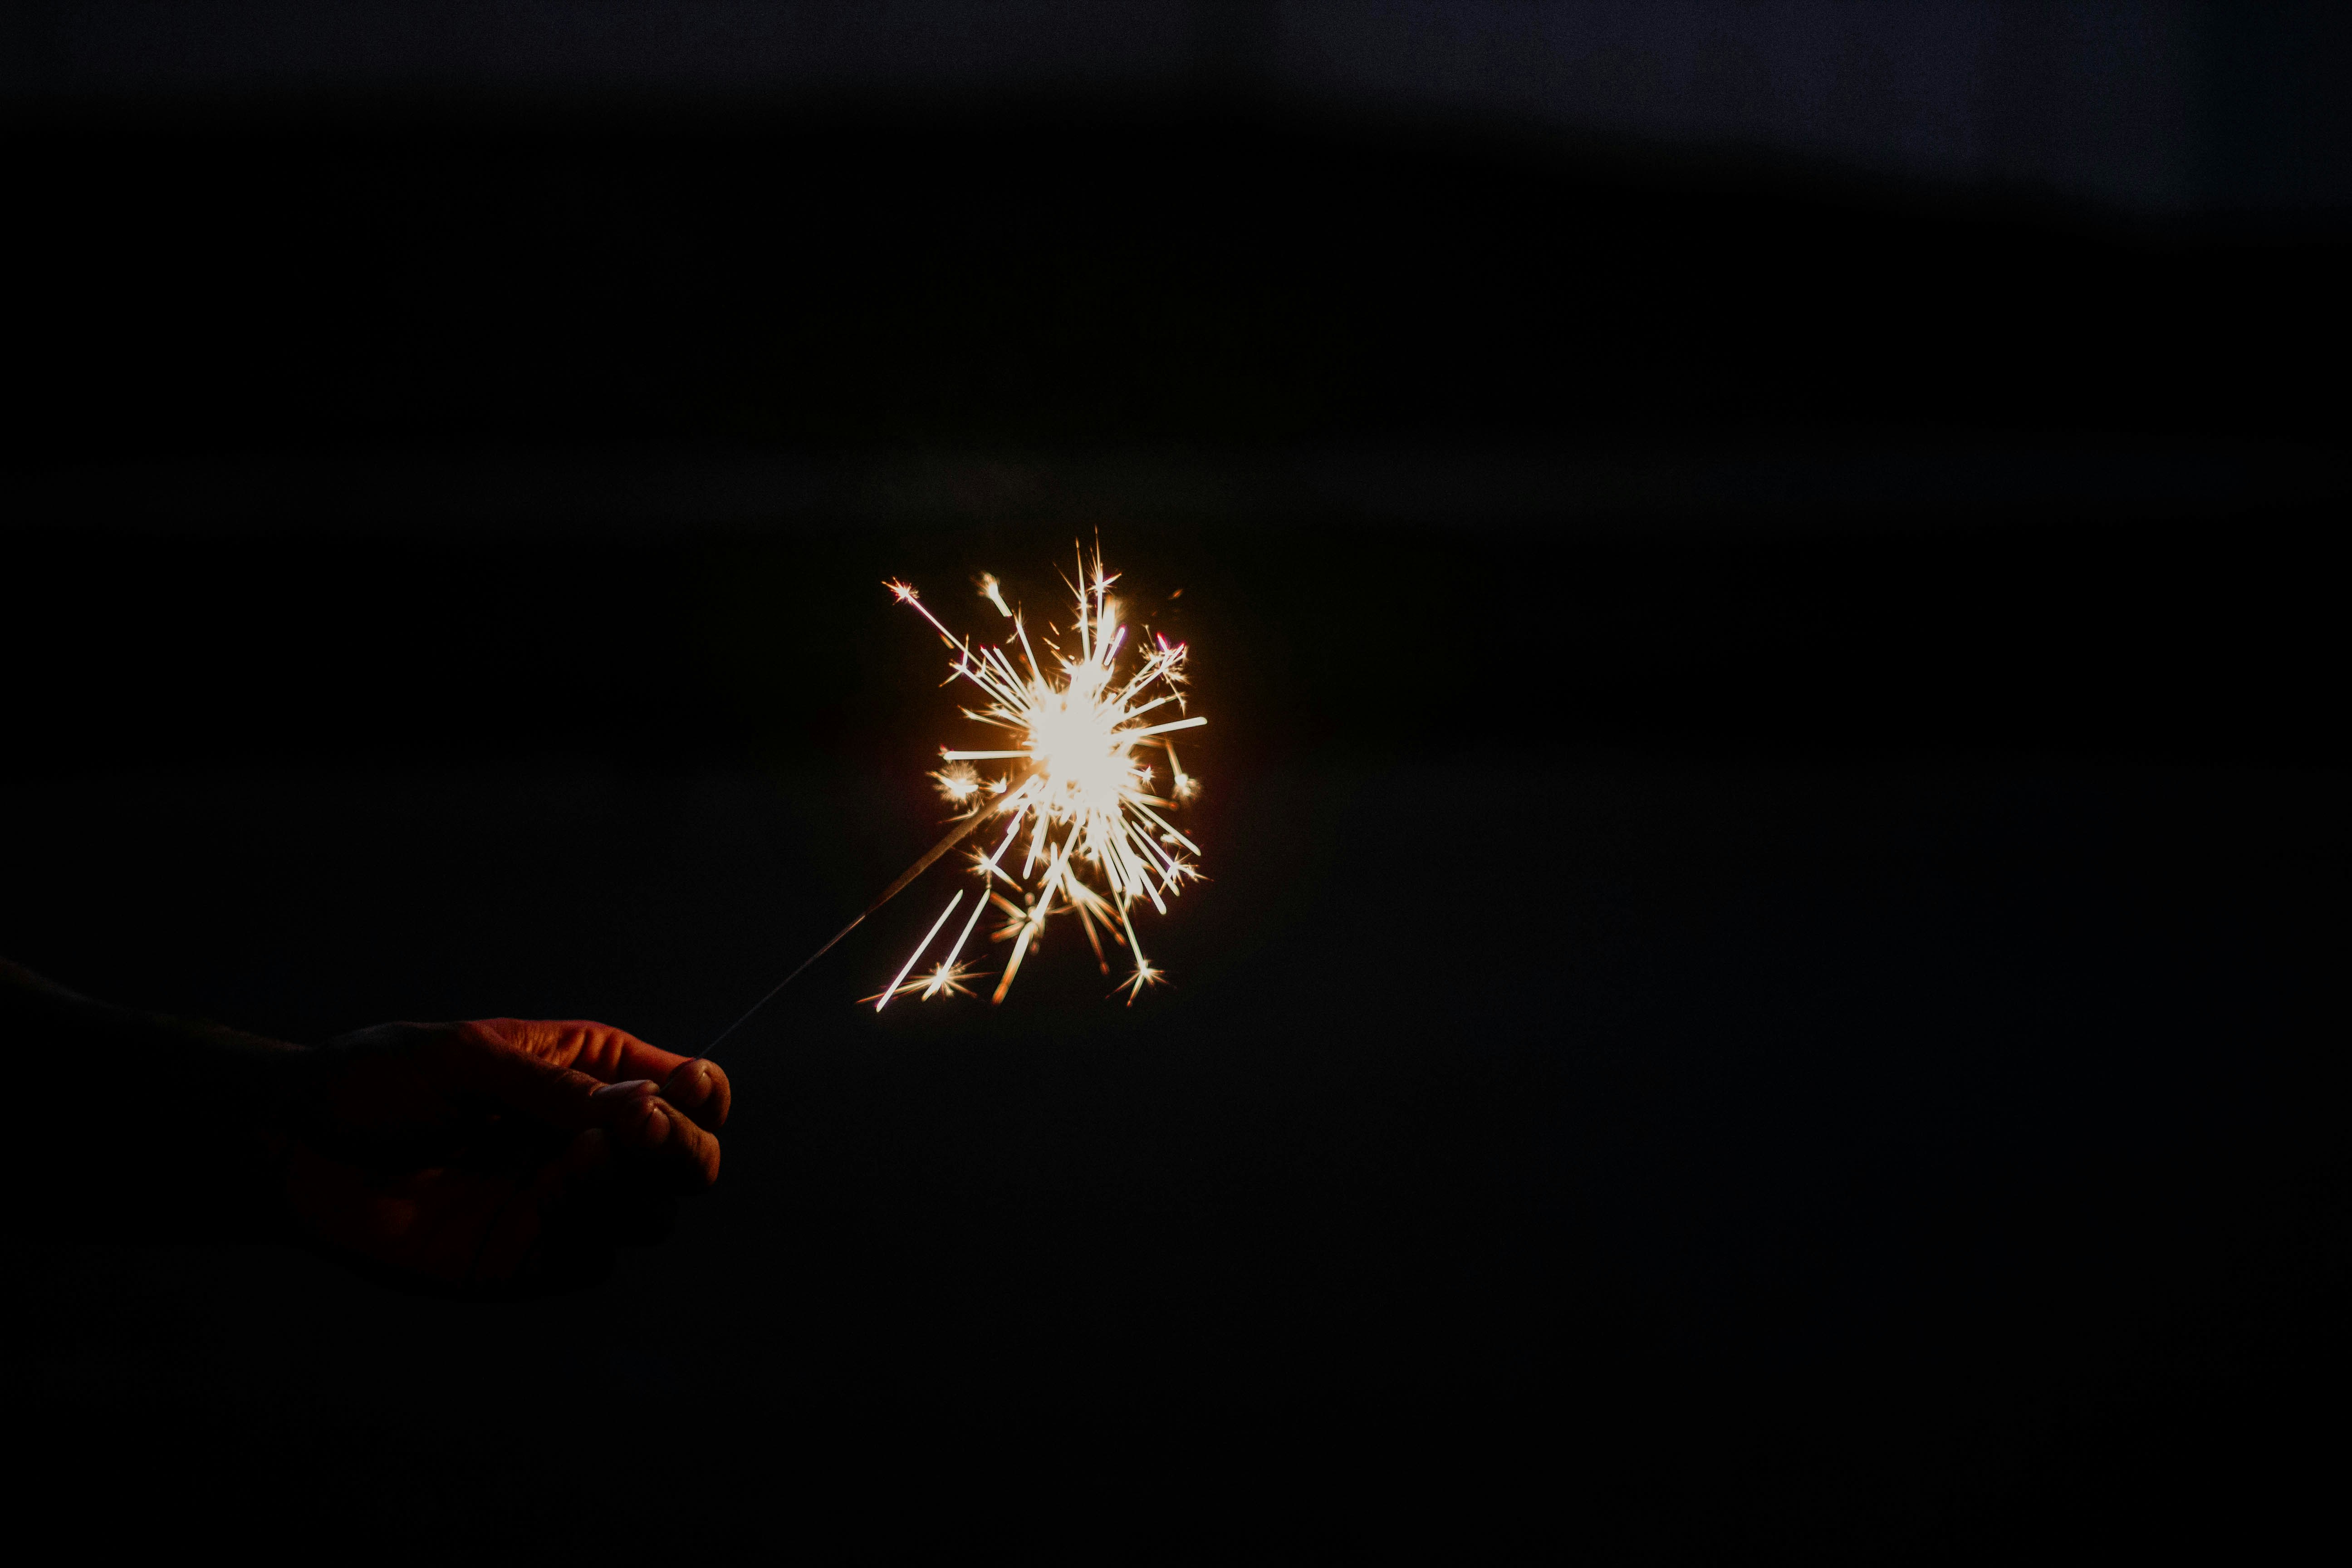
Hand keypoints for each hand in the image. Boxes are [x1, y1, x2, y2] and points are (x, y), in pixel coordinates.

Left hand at [284, 1017, 730, 1292]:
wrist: (294, 1150)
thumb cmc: (378, 1084)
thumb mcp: (470, 1058)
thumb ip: (559, 1089)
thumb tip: (649, 1110)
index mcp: (590, 1075)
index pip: (689, 1091)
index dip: (703, 1096)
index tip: (684, 1092)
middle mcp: (591, 1141)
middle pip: (690, 1159)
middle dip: (683, 1150)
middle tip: (639, 1136)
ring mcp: (565, 1203)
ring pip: (653, 1215)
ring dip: (633, 1191)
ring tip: (578, 1163)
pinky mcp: (531, 1258)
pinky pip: (596, 1259)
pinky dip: (587, 1233)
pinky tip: (543, 1204)